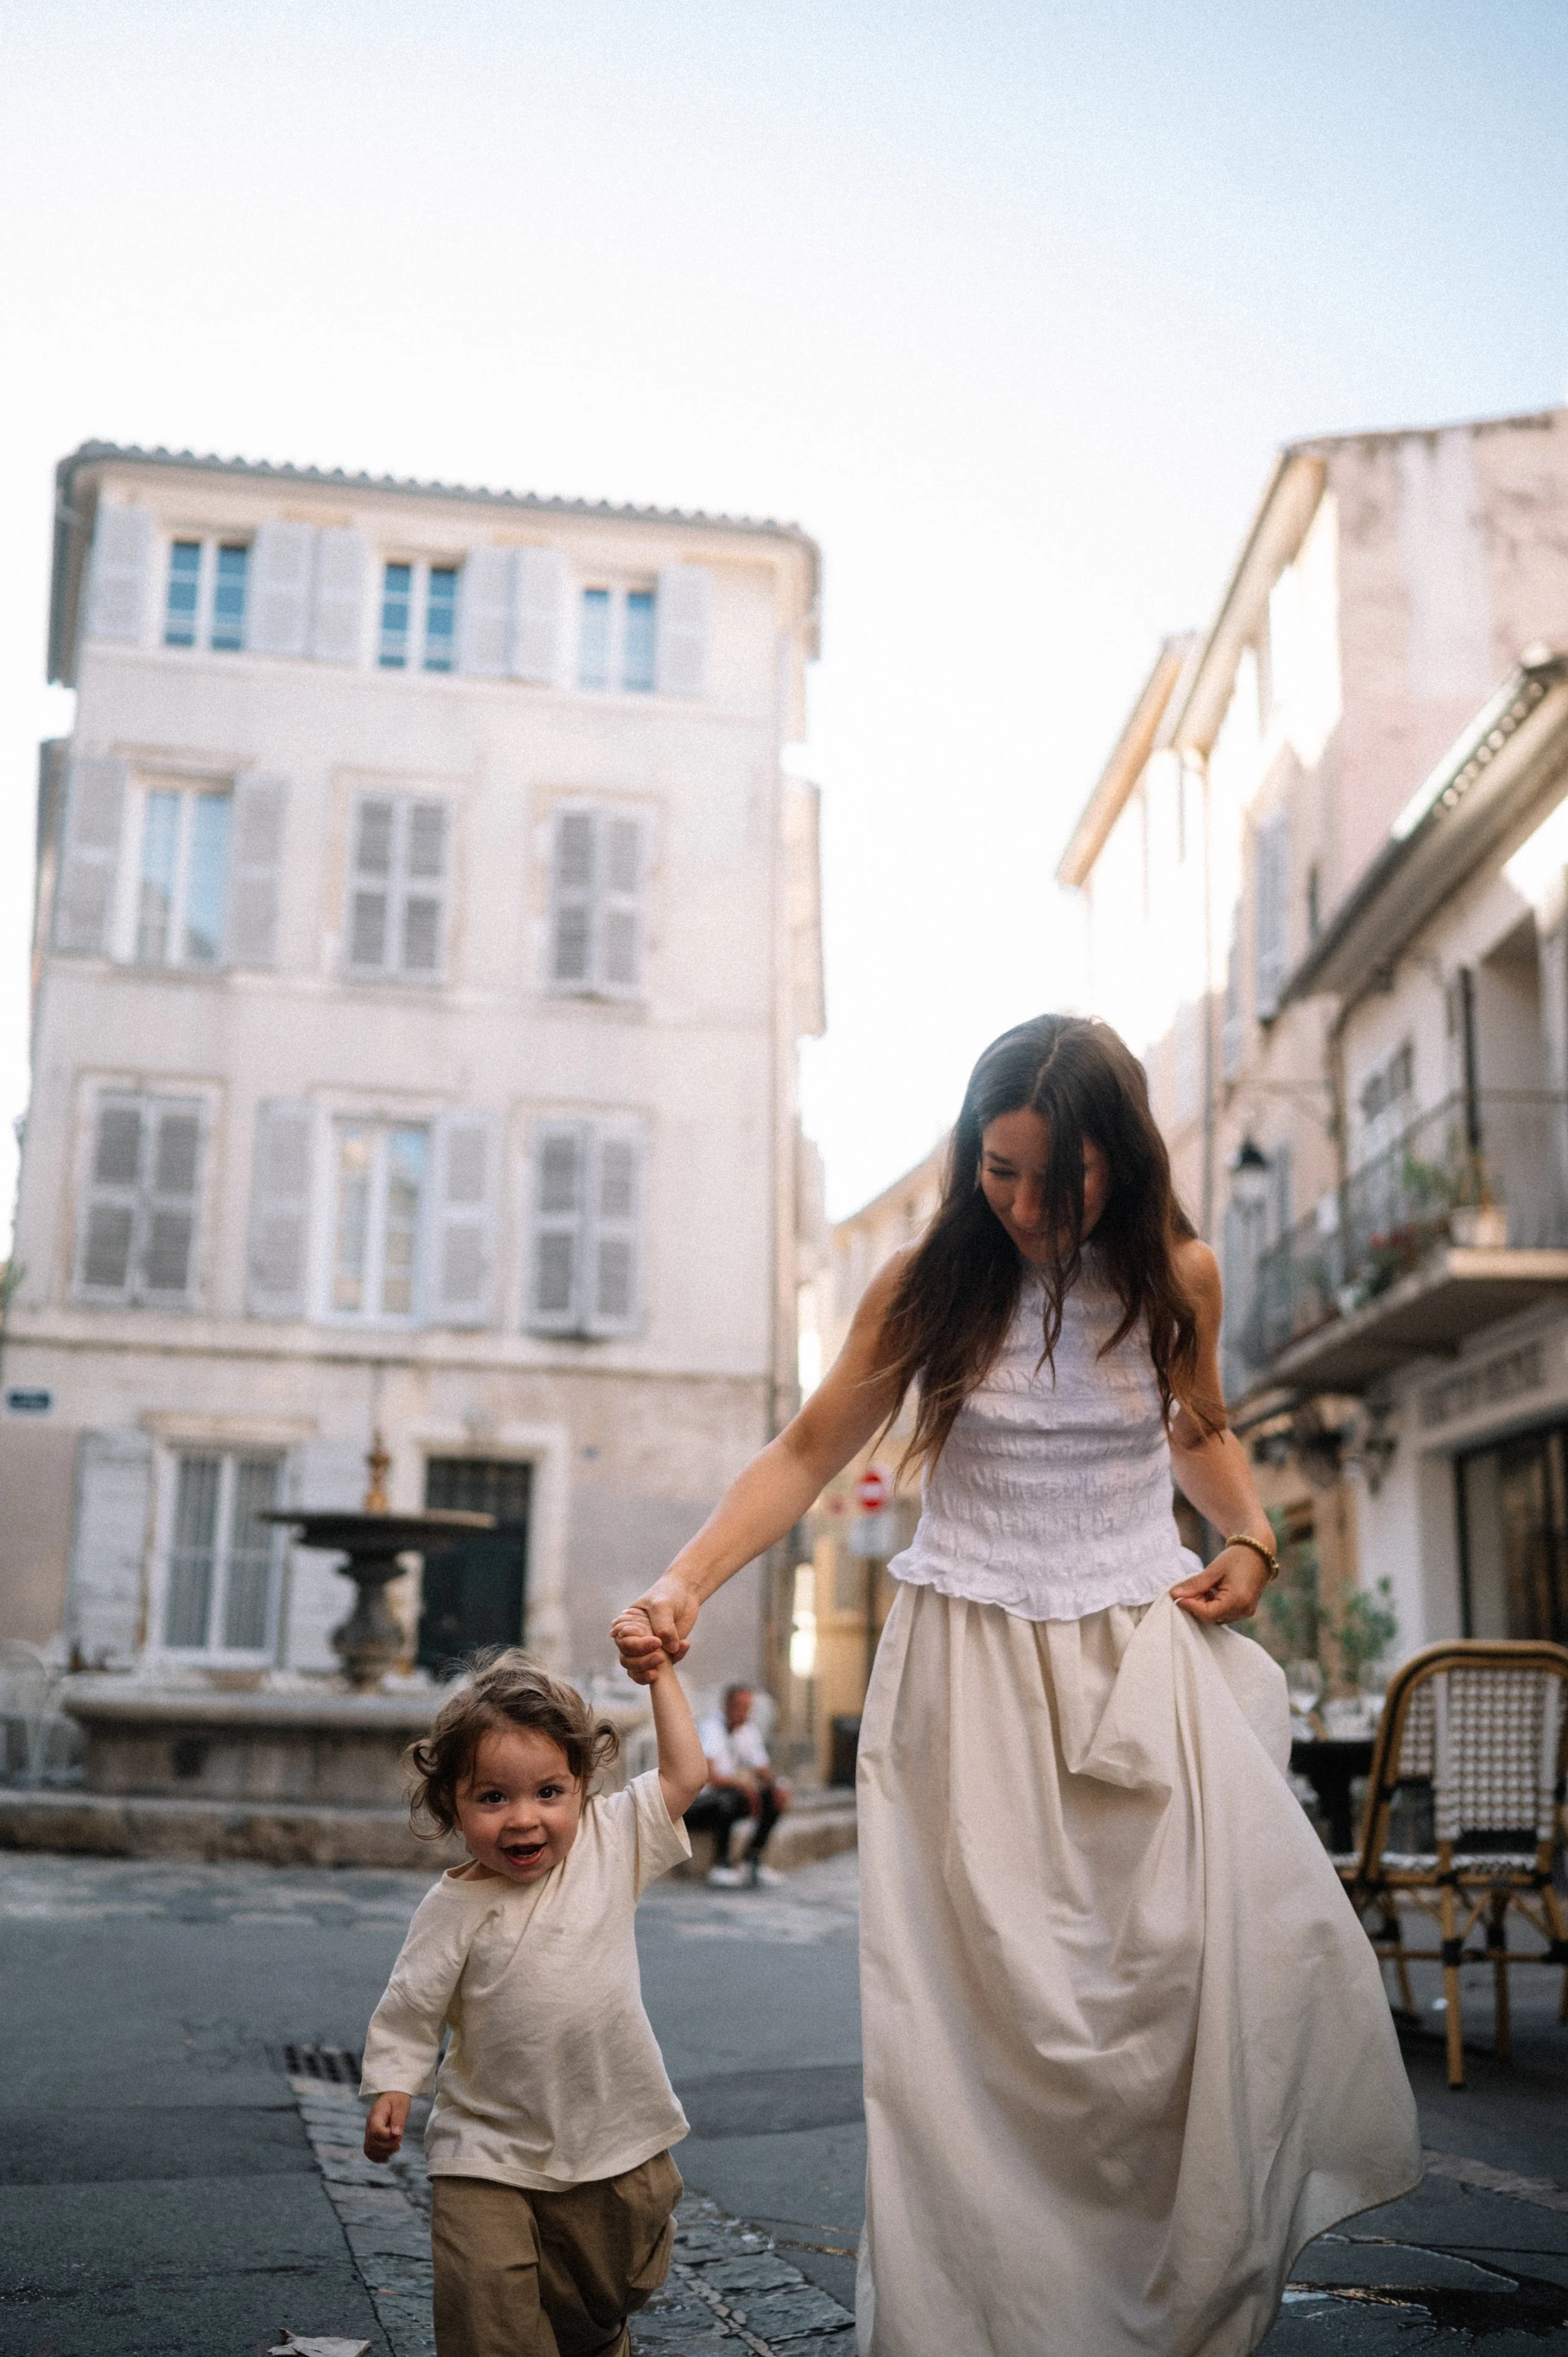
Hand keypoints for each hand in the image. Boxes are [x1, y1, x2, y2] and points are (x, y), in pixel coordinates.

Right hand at [364, 2091, 410, 2162]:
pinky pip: (369, 2151)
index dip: (387, 2137)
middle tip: (399, 2143)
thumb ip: (398, 2119)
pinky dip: (377, 2157)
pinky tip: (387, 2159)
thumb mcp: (401, 2105)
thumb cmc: (397, 2099)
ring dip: (383, 2153)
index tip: (399, 2134)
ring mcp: (369, 2132)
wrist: (392, 2095)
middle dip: (387, 2147)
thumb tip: (396, 2133)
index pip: (376, 2131)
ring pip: (369, 2149)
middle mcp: (369, 2125)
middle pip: (372, 2142)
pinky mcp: (372, 2137)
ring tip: (395, 2149)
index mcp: (376, 2115)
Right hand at [611, 1571, 699, 1685]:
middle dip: (642, 1663)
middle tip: (661, 1657)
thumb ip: (663, 1626)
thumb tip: (669, 1649)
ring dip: (650, 1670)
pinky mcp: (664, 1654)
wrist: (686, 1593)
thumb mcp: (662, 1605)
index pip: (623, 1643)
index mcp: (625, 1626)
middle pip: (627, 1661)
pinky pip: (665, 1666)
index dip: (637, 1646)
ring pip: (639, 1670)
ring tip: (665, 1662)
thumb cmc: (668, 1594)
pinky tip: (686, 1644)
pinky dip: (676, 1659)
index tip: (656, 1641)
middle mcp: (633, 1639)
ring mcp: (647, 1649)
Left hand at [1171, 1544, 1269, 1626]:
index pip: (1207, 1614)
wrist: (1259, 1552)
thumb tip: (1175, 1594)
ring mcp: (1245, 1612)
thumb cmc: (1237, 1557)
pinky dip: (1213, 1605)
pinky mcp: (1245, 1609)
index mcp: (1237, 1600)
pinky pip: (1224, 1613)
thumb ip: (1195, 1584)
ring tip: (1201, 1588)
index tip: (1177, 1595)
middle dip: (1196, 1606)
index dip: (1190, 1606)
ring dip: (1204, 1606)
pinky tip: (1210, 1591)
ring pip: (1217, 1617)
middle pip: (1211, 1617)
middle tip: (1187, 1590)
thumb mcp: (1214, 1569)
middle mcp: (1243, 1610)